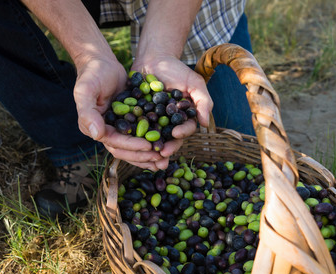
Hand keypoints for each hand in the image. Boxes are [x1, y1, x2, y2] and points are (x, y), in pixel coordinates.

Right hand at [74, 56, 165, 169]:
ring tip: (164, 161)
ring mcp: (118, 128)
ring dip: (149, 156)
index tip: (148, 146)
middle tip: (160, 159)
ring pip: (134, 148)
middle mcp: (105, 131)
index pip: (114, 143)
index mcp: (94, 128)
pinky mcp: (130, 121)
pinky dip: (153, 142)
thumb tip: (97, 135)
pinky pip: (142, 135)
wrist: (101, 62)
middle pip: (125, 151)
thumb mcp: (85, 90)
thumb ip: (88, 113)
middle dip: (142, 156)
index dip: (131, 146)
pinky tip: (166, 146)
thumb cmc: (92, 74)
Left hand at [131, 54, 213, 168]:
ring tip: (147, 151)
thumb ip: (203, 101)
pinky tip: (129, 138)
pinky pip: (134, 127)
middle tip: (162, 152)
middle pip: (168, 139)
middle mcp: (168, 123)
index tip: (176, 134)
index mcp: (183, 119)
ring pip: (151, 137)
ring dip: (149, 147)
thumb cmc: (176, 70)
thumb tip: (205, 123)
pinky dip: (132, 133)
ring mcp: (152, 121)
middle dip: (166, 146)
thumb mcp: (194, 83)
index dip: (182, 133)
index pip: (185, 129)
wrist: (153, 59)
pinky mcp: (136, 117)